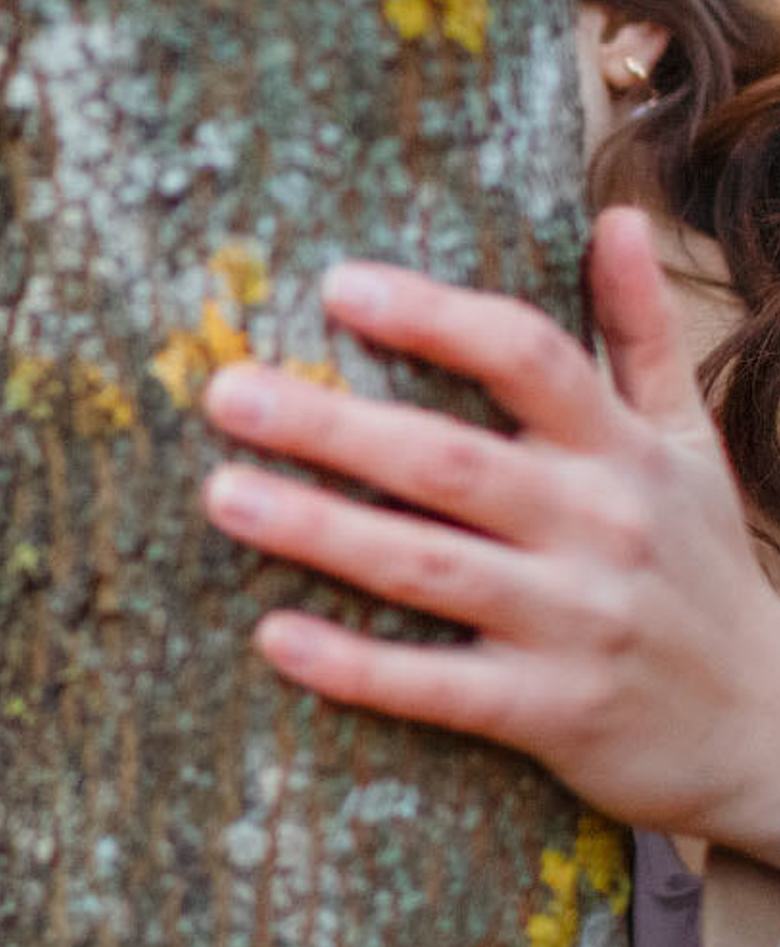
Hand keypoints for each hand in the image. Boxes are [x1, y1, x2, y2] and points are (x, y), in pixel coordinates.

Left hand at [199, 207, 779, 863]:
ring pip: (429, 566)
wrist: (769, 728)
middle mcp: (602, 527)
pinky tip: (273, 636)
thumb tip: (613, 217)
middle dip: (333, 425)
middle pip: (450, 460)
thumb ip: (641, 334)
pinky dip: (355, 666)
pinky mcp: (552, 713)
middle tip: (224, 393)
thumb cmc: (698, 568)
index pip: (529, 357)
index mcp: (621, 452)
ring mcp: (577, 622)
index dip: (433, 318)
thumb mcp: (686, 446)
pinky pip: (438, 686)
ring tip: (221, 495)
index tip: (334, 284)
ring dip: (319, 531)